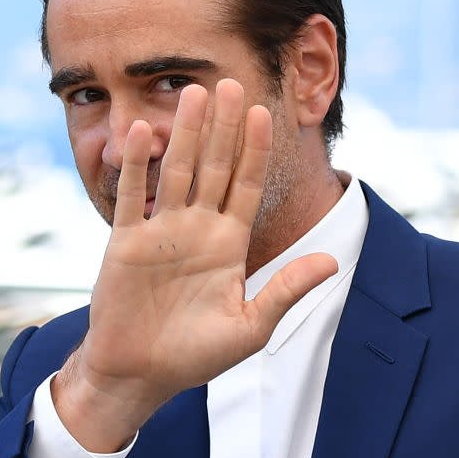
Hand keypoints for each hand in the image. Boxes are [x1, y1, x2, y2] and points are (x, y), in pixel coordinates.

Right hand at [52, 79, 336, 451]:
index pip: (246, 184)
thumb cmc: (195, 355)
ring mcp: (162, 230)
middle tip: (230, 84)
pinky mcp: (127, 241)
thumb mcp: (250, 328)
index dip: (254, 149)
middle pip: (213, 166)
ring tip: (193, 93)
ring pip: (176, 170)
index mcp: (229, 243)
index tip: (263, 112)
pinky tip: (141, 131)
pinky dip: (137, 164)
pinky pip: (133, 196)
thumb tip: (332, 263)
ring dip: (185, 133)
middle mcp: (197, 228)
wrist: (140, 373)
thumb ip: (286, 291)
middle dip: (223, 127)